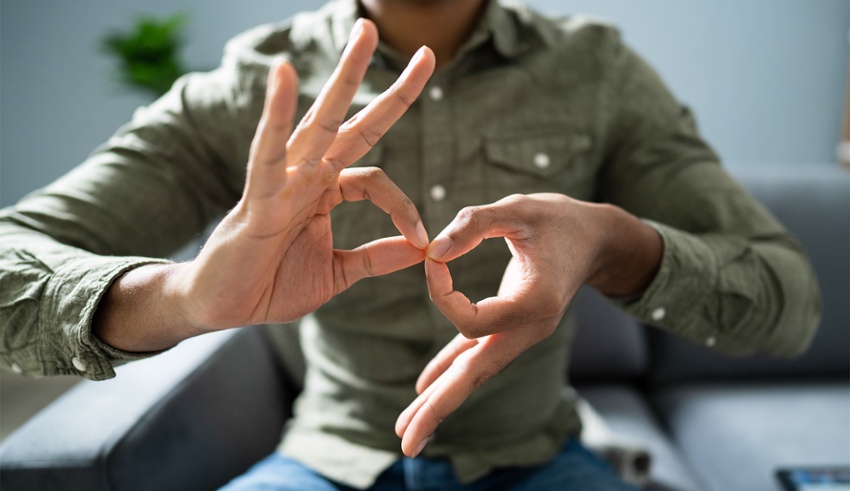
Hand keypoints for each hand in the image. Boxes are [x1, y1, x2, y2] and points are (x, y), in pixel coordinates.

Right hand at [94, 20, 435, 350]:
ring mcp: (281, 183)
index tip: (422, 239)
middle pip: (350, 122)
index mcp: (323, 192)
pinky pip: (267, 153)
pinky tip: (283, 74)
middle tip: (423, 51)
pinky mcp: (257, 200)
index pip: (376, 178)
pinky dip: (275, 115)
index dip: (405, 207)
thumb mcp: (338, 273)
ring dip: (344, 77)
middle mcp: (305, 176)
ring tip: (366, 32)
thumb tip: (421, 249)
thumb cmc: (270, 285)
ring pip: (318, 122)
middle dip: (384, 85)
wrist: (222, 307)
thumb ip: (377, 258)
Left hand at [394, 193, 661, 455]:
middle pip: (475, 378)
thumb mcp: (519, 210)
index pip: (471, 320)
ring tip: (408, 432)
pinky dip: (449, 372)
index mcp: (535, 304)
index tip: (432, 256)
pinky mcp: (511, 327)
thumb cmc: (560, 219)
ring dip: (440, 402)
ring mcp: (520, 334)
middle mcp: (528, 329)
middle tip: (406, 445)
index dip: (441, 292)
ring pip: (474, 375)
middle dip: (439, 410)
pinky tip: (425, 390)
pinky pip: (475, 356)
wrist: (597, 239)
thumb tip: (432, 251)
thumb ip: (475, 223)